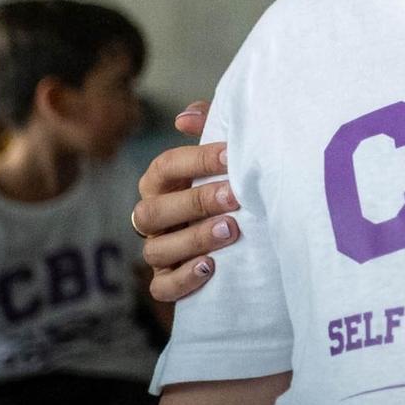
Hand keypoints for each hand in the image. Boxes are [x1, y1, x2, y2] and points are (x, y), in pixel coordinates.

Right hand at [134, 101, 237, 303]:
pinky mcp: (167, 282)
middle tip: (234, 197)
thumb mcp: (223, 155)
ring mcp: (158, 251)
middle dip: (195, 202)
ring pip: (157, 249)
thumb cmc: (230, 183)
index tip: (231, 155)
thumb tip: (186, 117)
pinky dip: (183, 279)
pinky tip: (210, 268)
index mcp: (161, 183)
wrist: (250, 236)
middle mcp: (153, 217)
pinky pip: (162, 287)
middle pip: (154, 211)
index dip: (195, 160)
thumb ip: (209, 128)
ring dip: (194, 239)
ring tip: (231, 230)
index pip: (164, 167)